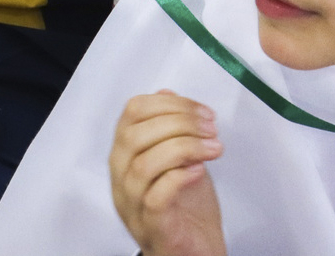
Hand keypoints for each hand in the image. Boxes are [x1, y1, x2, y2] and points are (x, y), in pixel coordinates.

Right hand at [109, 92, 227, 255]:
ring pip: (144, 163)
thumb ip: (171, 130)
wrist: (197, 254)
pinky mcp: (152, 227)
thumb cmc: (189, 212)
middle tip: (210, 127)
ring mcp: (132, 205)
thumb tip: (167, 94)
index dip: (169, 104)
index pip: (132, 113)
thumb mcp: (182, 161)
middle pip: (136, 134)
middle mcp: (121, 180)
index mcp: (125, 157)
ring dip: (185, 147)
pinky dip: (179, 177)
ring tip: (214, 148)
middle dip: (179, 122)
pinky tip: (200, 171)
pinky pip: (155, 196)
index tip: (202, 111)